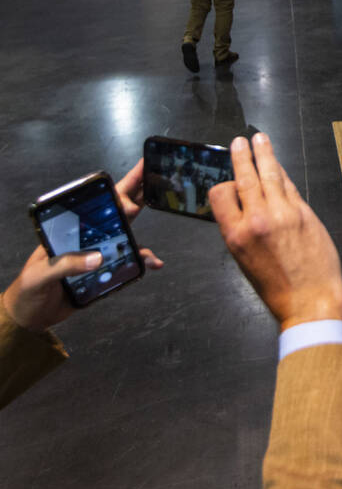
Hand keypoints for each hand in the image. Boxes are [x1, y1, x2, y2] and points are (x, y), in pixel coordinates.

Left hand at [2, 161, 162, 332]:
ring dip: (145, 219)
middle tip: (156, 174)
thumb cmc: (29, 290)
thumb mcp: (40, 275)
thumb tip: (98, 257)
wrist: (32, 315)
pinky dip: (145, 260)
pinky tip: (155, 262)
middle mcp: (88, 235)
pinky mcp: (108, 269)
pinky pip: (131, 260)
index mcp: (69, 230)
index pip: (94, 205)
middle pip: (116, 208)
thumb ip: (65, 264)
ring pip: (127, 230)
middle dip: (136, 189)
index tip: (129, 198)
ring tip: (164, 206)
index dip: (114, 195)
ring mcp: (99, 250)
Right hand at [209, 133, 341, 331]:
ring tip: (261, 139)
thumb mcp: (245, 261)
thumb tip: (244, 208)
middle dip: (242, 156)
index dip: (223, 185)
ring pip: (270, 175)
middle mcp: (257, 220)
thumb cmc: (276, 288)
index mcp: (236, 235)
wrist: (310, 301)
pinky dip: (284, 174)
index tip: (228, 181)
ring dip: (265, 154)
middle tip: (239, 141)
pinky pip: (290, 187)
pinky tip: (280, 167)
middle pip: (245, 178)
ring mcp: (284, 214)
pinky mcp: (305, 214)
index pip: (220, 195)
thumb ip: (242, 231)